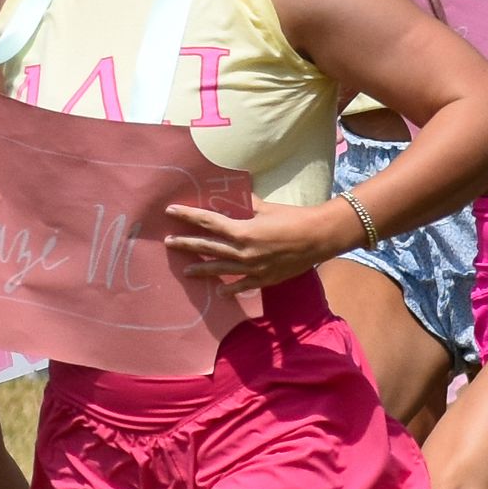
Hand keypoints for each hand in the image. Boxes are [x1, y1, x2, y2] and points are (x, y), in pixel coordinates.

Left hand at [165, 197, 350, 290]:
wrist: (318, 238)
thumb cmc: (293, 218)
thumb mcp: (266, 208)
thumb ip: (246, 204)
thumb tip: (234, 196)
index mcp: (243, 230)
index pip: (208, 222)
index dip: (188, 216)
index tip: (171, 212)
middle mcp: (244, 251)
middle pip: (208, 247)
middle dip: (186, 244)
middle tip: (168, 243)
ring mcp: (253, 268)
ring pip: (220, 269)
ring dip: (202, 269)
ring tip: (186, 270)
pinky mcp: (264, 279)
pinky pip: (242, 285)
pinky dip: (230, 289)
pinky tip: (218, 291)